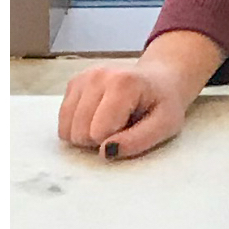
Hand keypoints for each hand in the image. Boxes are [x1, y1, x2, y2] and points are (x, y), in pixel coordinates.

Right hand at [55, 61, 192, 160]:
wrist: (161, 78)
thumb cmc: (164, 104)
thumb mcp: (165, 125)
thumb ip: (138, 140)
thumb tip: (105, 152)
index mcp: (122, 84)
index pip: (99, 132)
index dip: (115, 141)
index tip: (133, 130)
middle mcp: (96, 76)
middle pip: (80, 131)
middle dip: (99, 140)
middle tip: (123, 128)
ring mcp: (82, 78)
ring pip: (67, 128)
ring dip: (87, 134)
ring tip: (112, 122)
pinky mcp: (73, 83)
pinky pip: (63, 120)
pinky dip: (79, 126)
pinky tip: (99, 117)